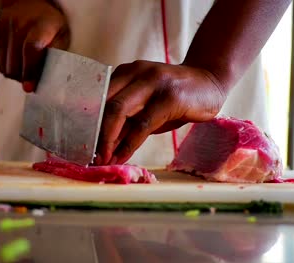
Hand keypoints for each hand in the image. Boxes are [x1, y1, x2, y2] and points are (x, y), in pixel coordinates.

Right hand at [0, 0, 69, 91]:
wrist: (26, 4)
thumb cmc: (49, 25)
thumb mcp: (61, 36)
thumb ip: (56, 55)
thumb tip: (49, 79)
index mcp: (40, 24)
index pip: (30, 49)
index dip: (30, 70)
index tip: (30, 87)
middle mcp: (17, 23)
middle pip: (15, 63)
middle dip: (23, 77)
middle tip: (32, 80)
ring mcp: (1, 27)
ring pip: (5, 66)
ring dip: (16, 74)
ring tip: (26, 69)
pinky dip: (6, 67)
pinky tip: (16, 59)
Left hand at [95, 60, 226, 164]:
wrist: (210, 82)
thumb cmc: (175, 98)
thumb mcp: (147, 107)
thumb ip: (128, 121)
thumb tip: (105, 146)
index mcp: (126, 72)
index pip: (100, 96)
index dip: (89, 122)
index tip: (82, 143)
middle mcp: (137, 72)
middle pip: (106, 103)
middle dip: (95, 133)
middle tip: (92, 155)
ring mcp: (153, 82)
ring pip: (119, 110)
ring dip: (108, 139)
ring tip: (104, 159)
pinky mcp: (170, 96)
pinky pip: (143, 123)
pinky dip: (130, 143)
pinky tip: (123, 156)